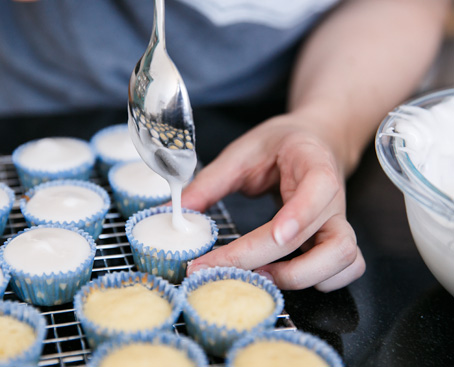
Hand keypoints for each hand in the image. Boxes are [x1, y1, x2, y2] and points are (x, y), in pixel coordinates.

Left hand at [182, 114, 365, 291]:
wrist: (314, 141)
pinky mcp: (336, 238)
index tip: (274, 237)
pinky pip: (347, 269)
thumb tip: (178, 210)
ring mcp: (338, 222)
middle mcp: (333, 199)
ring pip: (344, 259)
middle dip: (279, 265)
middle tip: (230, 269)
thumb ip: (212, 180)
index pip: (318, 190)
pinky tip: (284, 275)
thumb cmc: (280, 145)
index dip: (298, 216)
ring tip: (260, 275)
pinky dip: (321, 282)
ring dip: (304, 277)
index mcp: (313, 165)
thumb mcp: (243, 151)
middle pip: (325, 240)